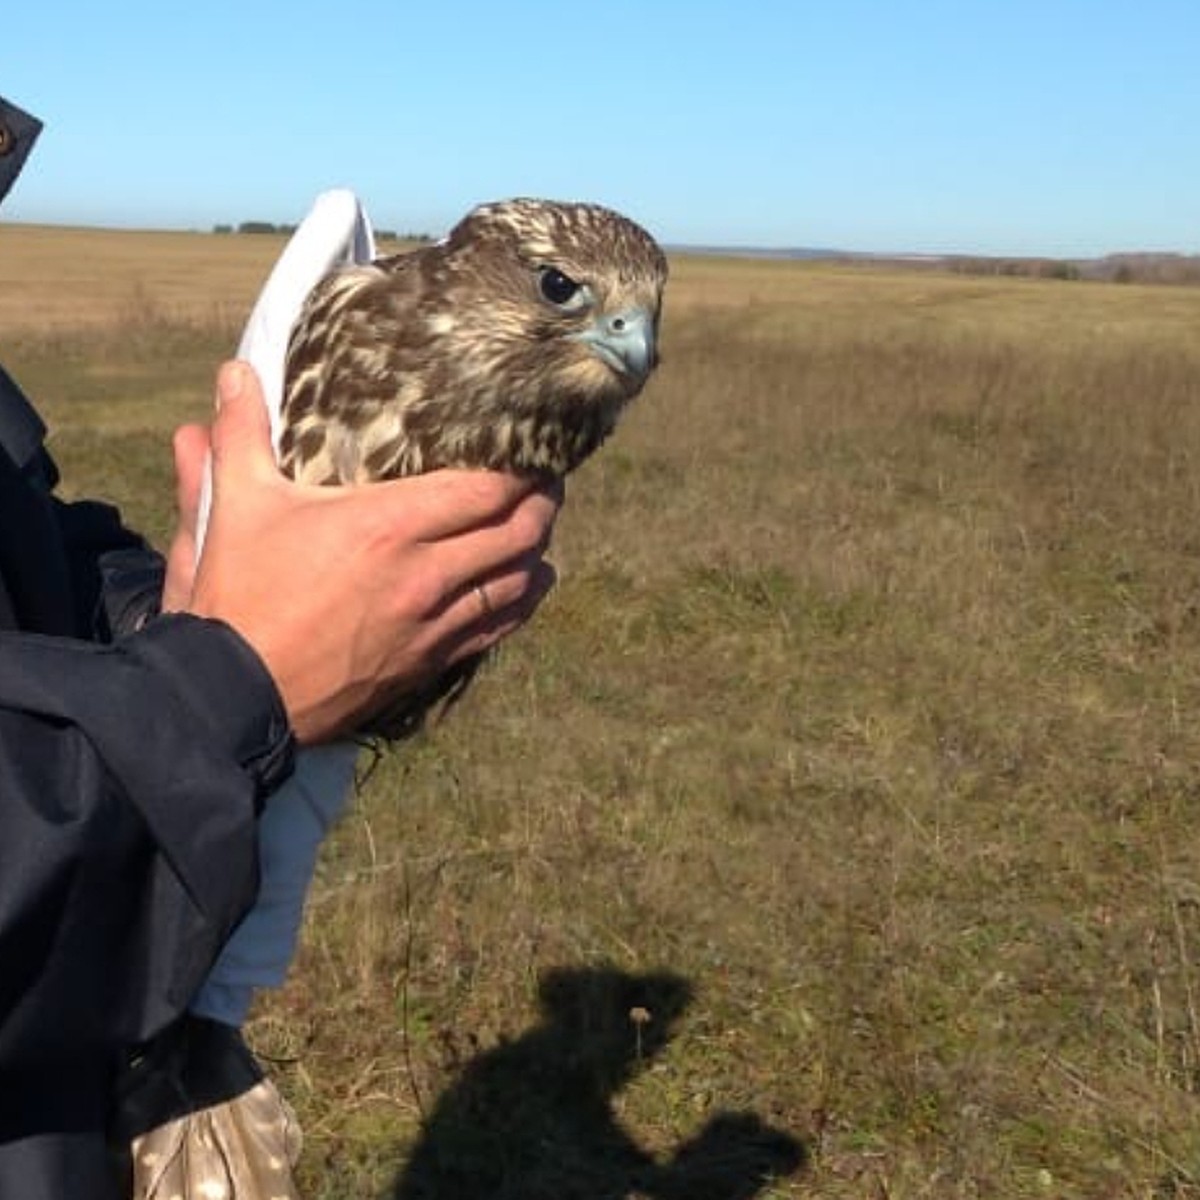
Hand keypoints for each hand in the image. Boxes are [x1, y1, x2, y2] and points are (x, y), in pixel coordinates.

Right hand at [175, 361, 558, 743]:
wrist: (233, 697)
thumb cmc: (235, 597)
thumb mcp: (233, 506)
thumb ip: (240, 434)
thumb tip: (234, 370)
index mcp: (387, 525)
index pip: (486, 489)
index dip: (523, 468)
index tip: (536, 446)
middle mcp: (425, 574)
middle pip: (518, 532)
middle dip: (543, 502)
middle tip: (549, 480)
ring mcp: (433, 624)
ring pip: (518, 582)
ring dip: (537, 551)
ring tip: (542, 526)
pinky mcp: (429, 663)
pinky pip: (497, 628)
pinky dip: (522, 601)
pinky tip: (530, 586)